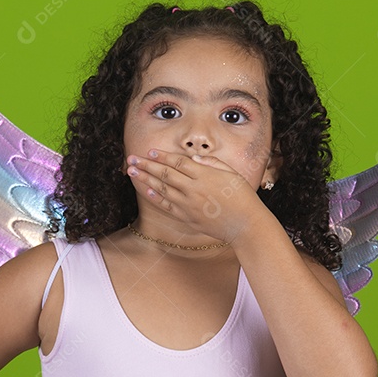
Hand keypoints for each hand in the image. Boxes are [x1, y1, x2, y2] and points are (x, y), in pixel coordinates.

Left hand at [125, 148, 267, 244]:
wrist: (245, 224)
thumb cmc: (242, 196)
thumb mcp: (231, 172)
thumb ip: (211, 163)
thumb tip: (193, 157)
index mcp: (204, 175)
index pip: (178, 162)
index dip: (162, 156)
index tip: (149, 152)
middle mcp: (193, 188)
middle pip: (165, 173)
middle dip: (146, 165)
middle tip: (131, 159)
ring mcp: (189, 204)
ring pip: (162, 188)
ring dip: (145, 179)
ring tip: (132, 172)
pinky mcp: (188, 217)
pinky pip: (167, 206)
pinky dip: (156, 197)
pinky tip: (146, 190)